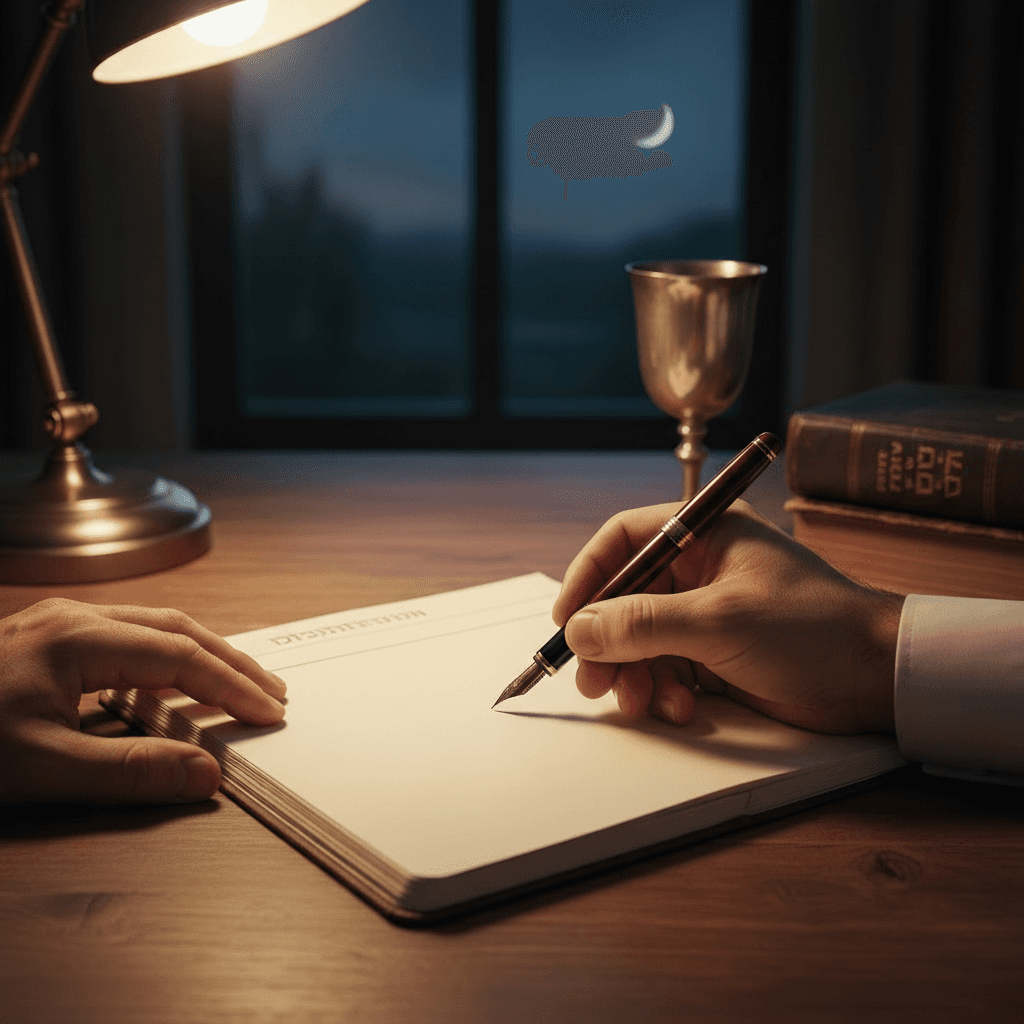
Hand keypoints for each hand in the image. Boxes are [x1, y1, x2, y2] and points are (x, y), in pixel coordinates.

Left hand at [0, 599, 285, 804]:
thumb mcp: (39, 769)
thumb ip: (128, 772)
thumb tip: (205, 775)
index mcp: (78, 638)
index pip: (179, 655)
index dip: (230, 685)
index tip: (268, 712)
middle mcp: (76, 619)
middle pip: (177, 628)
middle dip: (231, 661)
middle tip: (272, 693)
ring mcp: (63, 624)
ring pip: (157, 627)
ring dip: (205, 655)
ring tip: (242, 684)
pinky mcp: (53, 640)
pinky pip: (132, 638)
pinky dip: (171, 658)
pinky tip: (179, 682)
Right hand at [552, 501, 903, 733]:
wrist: (877, 679)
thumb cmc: (810, 628)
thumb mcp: (717, 621)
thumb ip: (641, 624)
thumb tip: (578, 629)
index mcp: (705, 535)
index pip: (624, 541)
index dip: (589, 576)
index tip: (568, 619)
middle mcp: (701, 570)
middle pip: (625, 598)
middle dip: (607, 642)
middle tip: (594, 680)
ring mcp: (707, 614)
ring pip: (641, 640)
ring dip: (633, 674)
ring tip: (642, 702)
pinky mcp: (716, 656)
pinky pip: (666, 669)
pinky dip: (663, 691)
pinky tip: (681, 708)